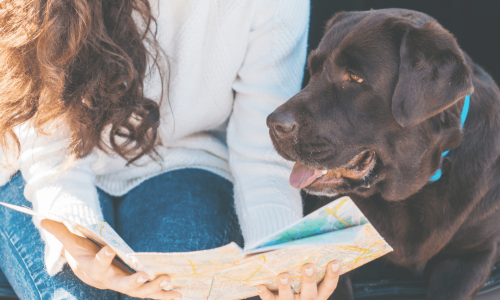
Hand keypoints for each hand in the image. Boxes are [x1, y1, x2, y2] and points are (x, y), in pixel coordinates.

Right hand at [41, 219, 181, 299]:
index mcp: (96, 269)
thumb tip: (42, 218)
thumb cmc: (83, 254)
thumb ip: (61, 232)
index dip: (103, 257)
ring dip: (155, 288)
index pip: (99, 263)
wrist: (90, 272)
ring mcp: (126, 285)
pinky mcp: (137, 287)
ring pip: (141, 291)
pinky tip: (181, 294)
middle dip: (135, 281)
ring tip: (169, 280)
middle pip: (124, 285)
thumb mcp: (72, 242)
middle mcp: (112, 281)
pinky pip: (152, 294)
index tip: (108, 250)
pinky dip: (165, 295)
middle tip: (146, 274)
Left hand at [256, 260, 339, 299]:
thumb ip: (311, 262)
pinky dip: (265, 292)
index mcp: (318, 294)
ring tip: (283, 275)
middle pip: (309, 293)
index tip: (335, 261)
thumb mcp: (309, 277)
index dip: (333, 275)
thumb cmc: (299, 280)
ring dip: (285, 286)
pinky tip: (260, 284)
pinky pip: (269, 299)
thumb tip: (314, 236)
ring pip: (288, 297)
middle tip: (308, 266)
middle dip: (309, 279)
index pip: (328, 286)